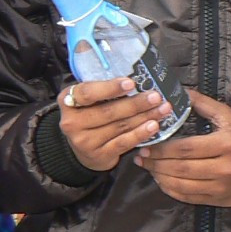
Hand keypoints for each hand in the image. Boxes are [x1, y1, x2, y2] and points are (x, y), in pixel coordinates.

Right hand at [58, 80, 173, 171]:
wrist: (81, 149)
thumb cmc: (89, 115)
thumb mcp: (88, 100)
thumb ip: (103, 89)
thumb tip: (138, 76)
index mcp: (68, 101)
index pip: (88, 93)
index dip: (110, 88)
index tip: (131, 83)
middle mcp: (72, 122)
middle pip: (108, 111)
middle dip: (136, 103)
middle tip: (156, 96)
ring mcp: (84, 141)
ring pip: (119, 126)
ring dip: (144, 117)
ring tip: (162, 109)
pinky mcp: (98, 155)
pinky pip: (123, 143)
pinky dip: (140, 134)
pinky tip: (153, 126)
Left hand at [135, 90, 230, 205]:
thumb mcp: (230, 117)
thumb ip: (203, 105)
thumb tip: (178, 92)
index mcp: (226, 143)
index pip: (186, 148)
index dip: (163, 148)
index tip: (148, 143)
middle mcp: (224, 167)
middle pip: (181, 168)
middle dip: (157, 162)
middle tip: (141, 155)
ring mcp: (221, 187)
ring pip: (182, 185)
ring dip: (160, 177)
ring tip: (148, 167)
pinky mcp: (218, 200)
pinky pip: (188, 197)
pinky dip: (171, 190)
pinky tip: (162, 180)